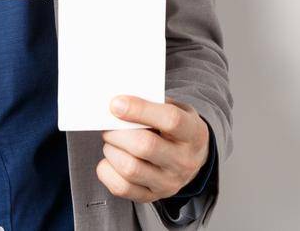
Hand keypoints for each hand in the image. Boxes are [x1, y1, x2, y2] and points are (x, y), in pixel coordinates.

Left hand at [95, 95, 209, 202]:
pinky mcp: (151, 196)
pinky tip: (111, 159)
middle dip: (118, 132)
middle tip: (109, 124)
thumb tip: (118, 103)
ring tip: (112, 141)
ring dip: (112, 150)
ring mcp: (168, 182)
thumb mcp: (177, 108)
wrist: (192, 158)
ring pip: (130, 168)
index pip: (170, 120)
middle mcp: (183, 161)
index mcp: (193, 133)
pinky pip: (121, 187)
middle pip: (144, 146)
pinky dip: (107, 170)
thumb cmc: (177, 128)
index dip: (139, 110)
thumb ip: (152, 103)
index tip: (116, 104)